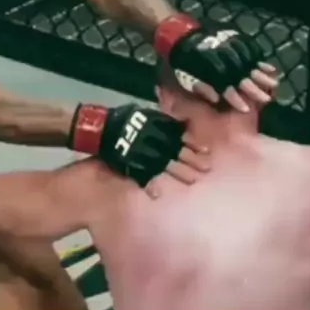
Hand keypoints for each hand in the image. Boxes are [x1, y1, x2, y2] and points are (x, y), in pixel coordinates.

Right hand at [69, 102, 208, 187]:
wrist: (102, 129)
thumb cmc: (126, 121)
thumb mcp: (146, 115)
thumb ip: (163, 121)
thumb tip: (184, 121)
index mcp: (157, 127)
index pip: (180, 136)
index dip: (193, 144)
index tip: (207, 150)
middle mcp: (153, 141)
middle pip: (177, 152)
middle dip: (192, 160)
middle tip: (207, 168)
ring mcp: (143, 154)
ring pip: (165, 165)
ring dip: (179, 172)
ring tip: (193, 181)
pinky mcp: (132, 165)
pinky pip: (142, 177)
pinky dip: (149, 186)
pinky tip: (157, 194)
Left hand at [155, 15, 277, 111]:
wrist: (182, 38)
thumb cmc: (185, 64)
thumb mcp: (187, 79)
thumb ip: (202, 88)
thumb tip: (215, 99)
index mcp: (212, 73)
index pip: (226, 89)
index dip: (235, 99)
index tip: (246, 109)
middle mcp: (224, 63)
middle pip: (242, 78)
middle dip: (254, 89)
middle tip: (266, 98)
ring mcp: (230, 52)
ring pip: (249, 65)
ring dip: (261, 75)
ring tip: (273, 84)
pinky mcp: (234, 43)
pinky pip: (250, 52)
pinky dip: (260, 60)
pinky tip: (270, 68)